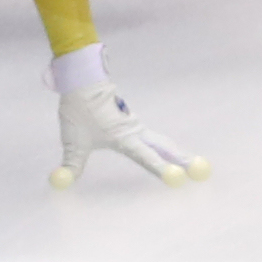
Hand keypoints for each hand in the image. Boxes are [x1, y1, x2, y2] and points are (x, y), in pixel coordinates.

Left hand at [47, 45, 209, 188]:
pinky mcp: (128, 118)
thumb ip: (71, 163)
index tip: (177, 179)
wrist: (81, 79)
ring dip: (174, 150)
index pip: (147, 157)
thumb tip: (61, 181)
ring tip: (190, 161)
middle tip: (200, 170)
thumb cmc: (79, 110)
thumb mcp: (73, 141)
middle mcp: (134, 131)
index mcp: (124, 137)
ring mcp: (133, 123)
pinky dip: (161, 143)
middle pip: (164, 147)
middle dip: (182, 158)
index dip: (162, 169)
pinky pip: (148, 135)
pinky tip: (164, 149)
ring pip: (159, 139)